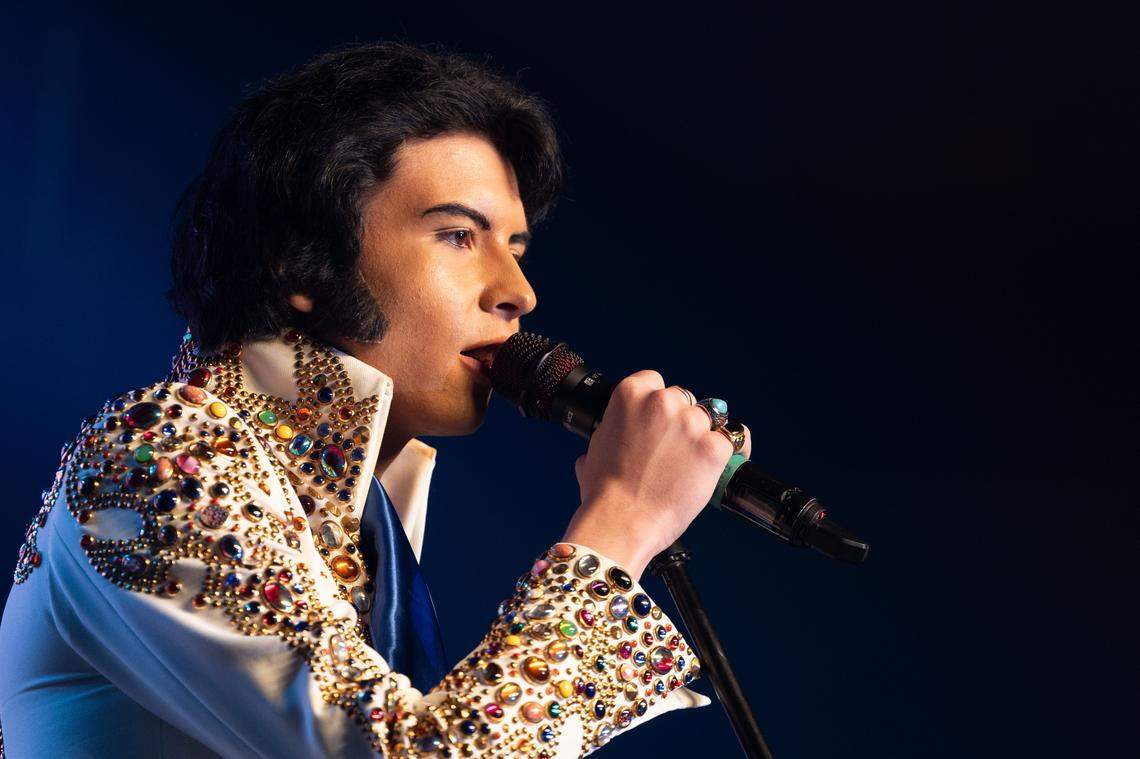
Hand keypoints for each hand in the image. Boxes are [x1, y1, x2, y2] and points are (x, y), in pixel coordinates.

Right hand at [561, 370, 751, 580]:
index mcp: (630, 394)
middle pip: (684, 399)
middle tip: (671, 449)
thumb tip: (613, 435)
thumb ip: (612, 431)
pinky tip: (720, 463)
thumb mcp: (595, 447)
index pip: (654, 381)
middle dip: (679, 420)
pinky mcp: (713, 448)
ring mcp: (690, 424)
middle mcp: (662, 402)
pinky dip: (727, 453)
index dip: (656, 401)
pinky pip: (733, 440)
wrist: (621, 522)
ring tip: (690, 462)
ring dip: (702, 435)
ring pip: (708, 418)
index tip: (658, 419)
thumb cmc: (604, 493)